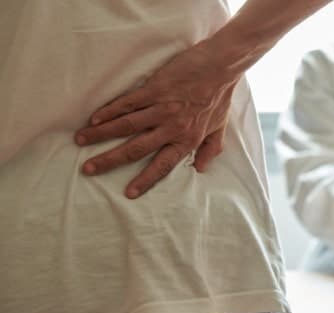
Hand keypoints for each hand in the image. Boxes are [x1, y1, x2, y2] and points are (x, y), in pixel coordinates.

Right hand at [75, 38, 238, 198]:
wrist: (221, 67)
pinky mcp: (155, 89)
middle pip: (136, 149)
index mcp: (187, 140)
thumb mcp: (220, 128)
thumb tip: (201, 169)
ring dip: (101, 134)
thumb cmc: (220, 97)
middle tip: (88, 169)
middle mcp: (172, 128)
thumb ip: (211, 149)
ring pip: (126, 126)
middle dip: (110, 160)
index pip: (163, 166)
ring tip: (81, 140)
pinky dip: (110, 111)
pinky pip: (128, 103)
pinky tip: (94, 118)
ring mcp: (161, 108)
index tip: (128, 193)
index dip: (145, 180)